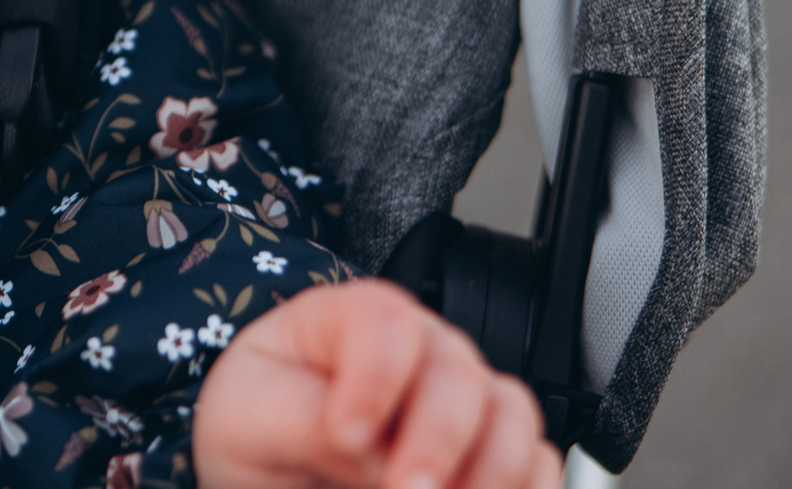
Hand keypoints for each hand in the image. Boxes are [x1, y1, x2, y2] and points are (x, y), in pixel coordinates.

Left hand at [192, 280, 562, 488]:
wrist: (269, 459)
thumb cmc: (259, 419)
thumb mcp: (252, 413)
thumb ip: (303, 420)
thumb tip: (365, 446)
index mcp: (353, 318)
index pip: (383, 322)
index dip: (374, 378)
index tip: (346, 434)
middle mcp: (422, 349)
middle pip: (457, 374)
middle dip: (436, 440)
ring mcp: (466, 398)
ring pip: (511, 416)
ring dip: (490, 471)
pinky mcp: (492, 451)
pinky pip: (539, 464)